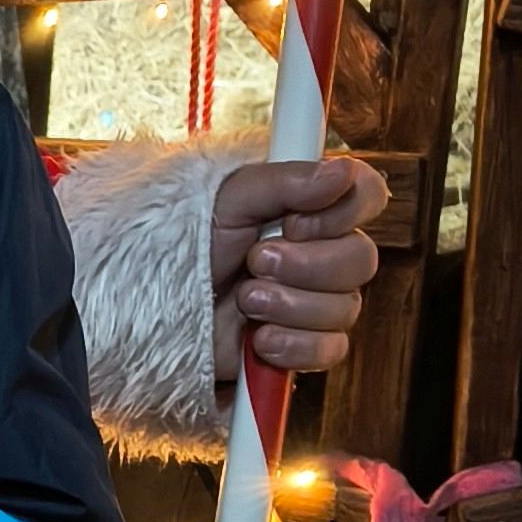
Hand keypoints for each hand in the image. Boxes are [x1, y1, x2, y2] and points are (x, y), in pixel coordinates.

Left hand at [209, 154, 386, 383]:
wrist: (154, 305)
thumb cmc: (187, 244)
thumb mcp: (229, 199)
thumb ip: (285, 181)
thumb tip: (341, 171)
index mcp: (310, 208)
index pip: (366, 195)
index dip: (343, 212)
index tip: (295, 222)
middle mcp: (322, 252)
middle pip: (361, 260)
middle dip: (305, 265)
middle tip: (254, 262)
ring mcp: (315, 300)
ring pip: (345, 308)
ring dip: (290, 305)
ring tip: (244, 300)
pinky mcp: (303, 344)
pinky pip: (331, 350)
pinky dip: (294, 346)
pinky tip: (259, 339)